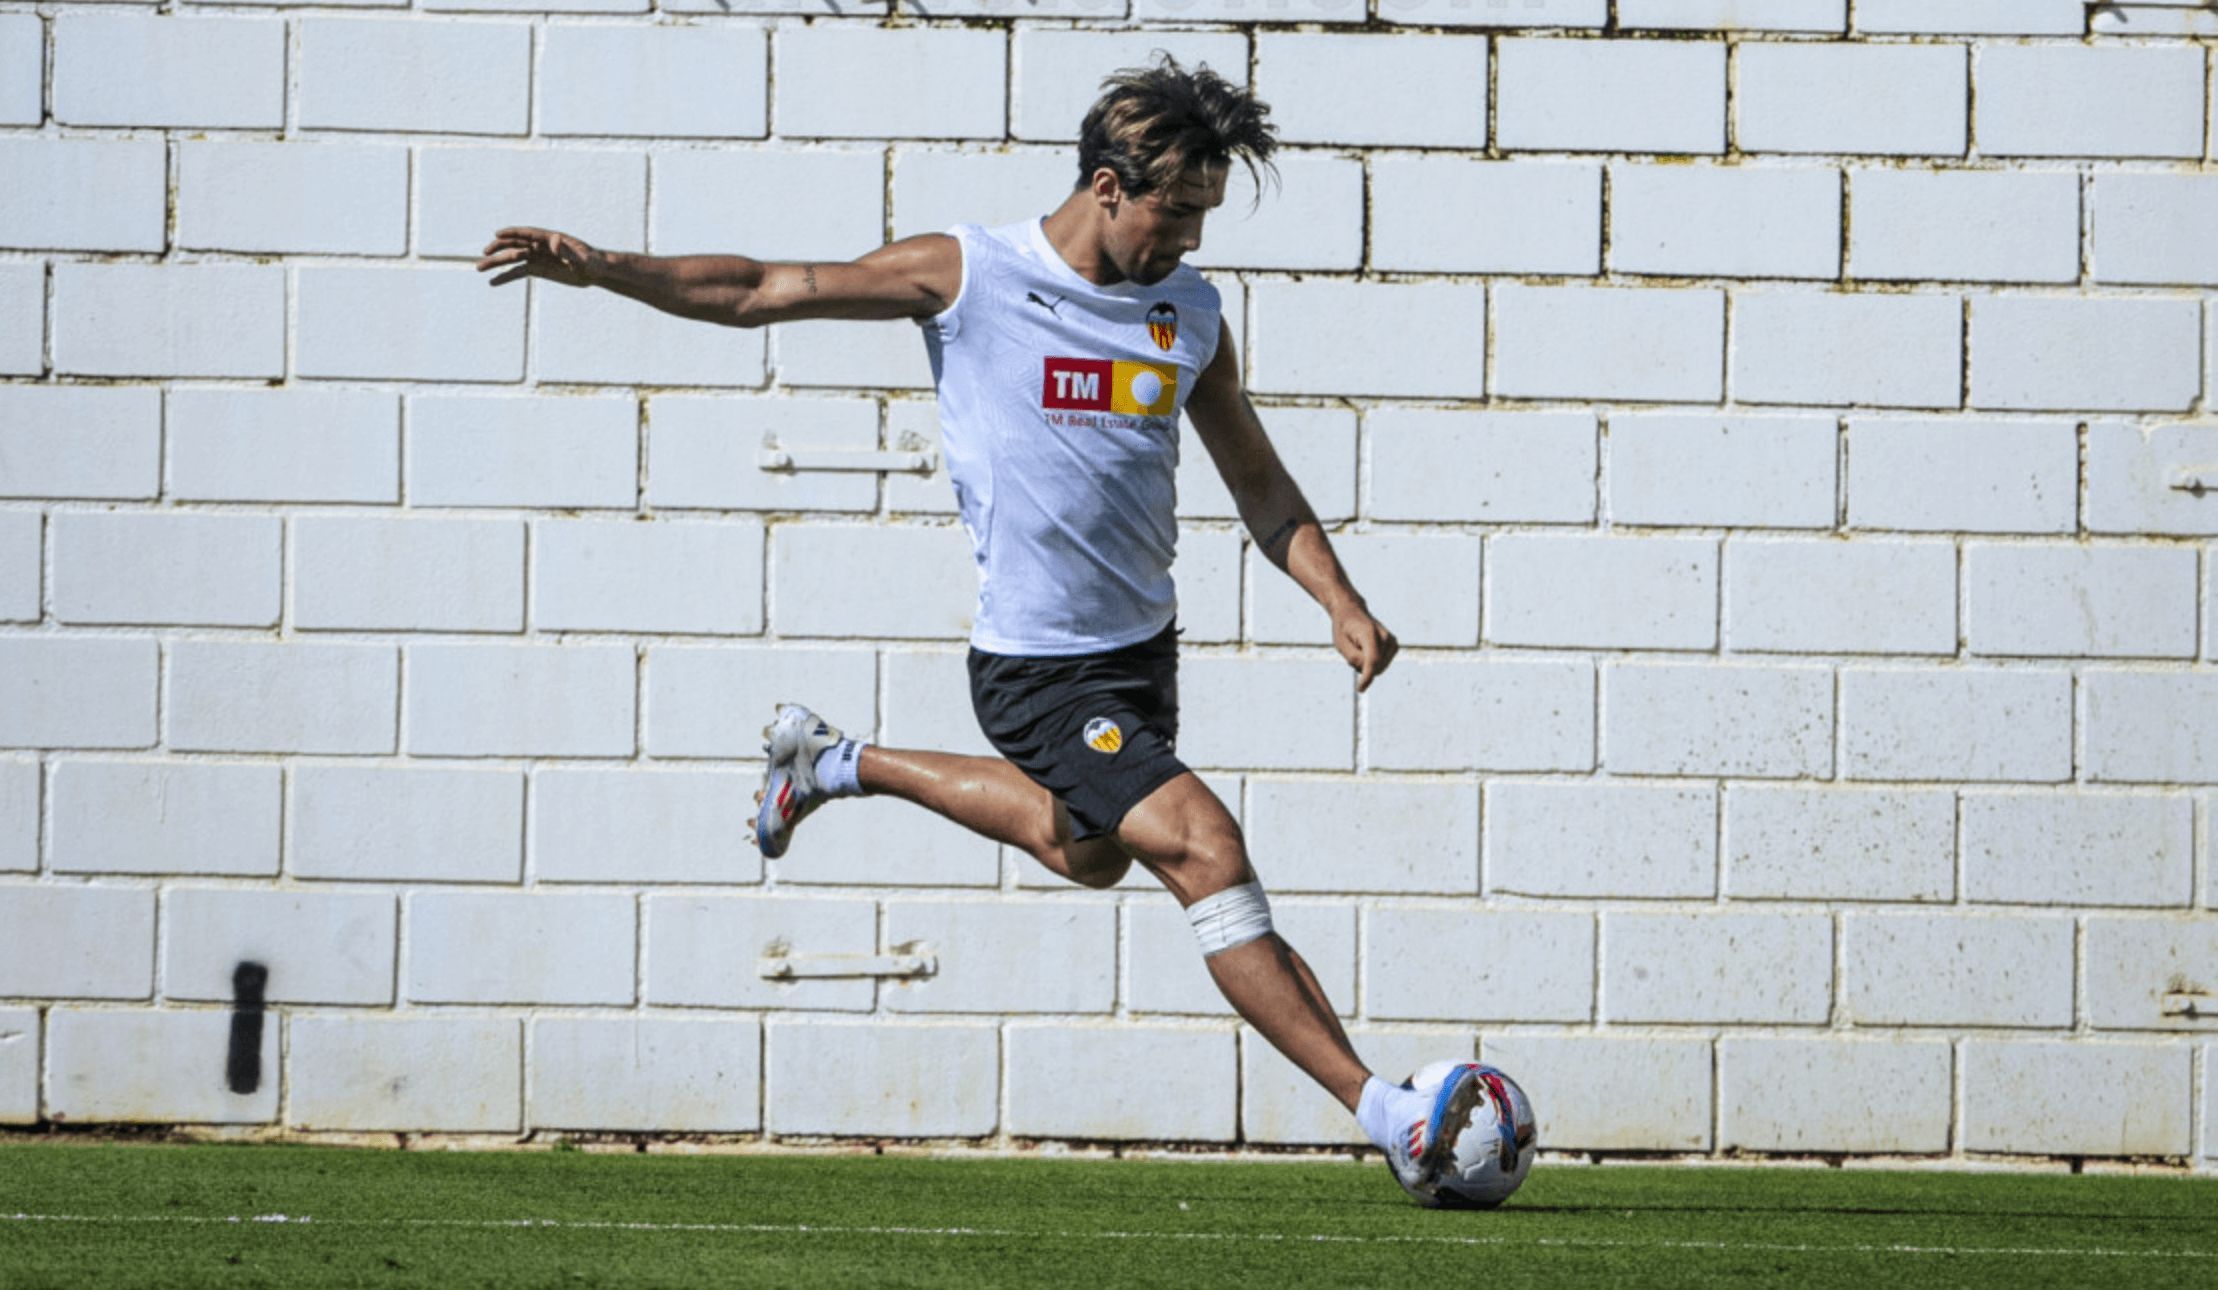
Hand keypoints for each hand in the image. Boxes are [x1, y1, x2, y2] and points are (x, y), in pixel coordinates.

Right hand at [477, 226, 599, 287]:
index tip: (497, 234)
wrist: (596, 272)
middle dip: (499, 248)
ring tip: (480, 268)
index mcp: (550, 239)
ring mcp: (538, 257)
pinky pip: (519, 272)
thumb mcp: (582, 258)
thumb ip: (567, 250)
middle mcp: (540, 246)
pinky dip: (506, 277)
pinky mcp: (538, 270)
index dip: (513, 233)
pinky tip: (493, 282)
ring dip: (497, 263)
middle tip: (484, 253)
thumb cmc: (593, 262)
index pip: (528, 234)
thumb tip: (554, 240)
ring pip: (513, 259)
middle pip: (516, 245)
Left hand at [1331, 602, 1398, 692]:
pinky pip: (1381, 665)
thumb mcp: (1341, 645)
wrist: (1352, 612)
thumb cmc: (1344, 629)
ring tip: (1359, 649)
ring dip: (1366, 665)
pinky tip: (1366, 651)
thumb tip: (1371, 672)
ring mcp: (1392, 641)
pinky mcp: (1394, 647)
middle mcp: (1385, 636)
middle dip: (1362, 667)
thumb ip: (1354, 659)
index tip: (1360, 689)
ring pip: (1379, 668)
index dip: (1367, 677)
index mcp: (1369, 633)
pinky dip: (1373, 663)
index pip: (1372, 660)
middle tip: (1352, 651)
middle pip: (1375, 667)